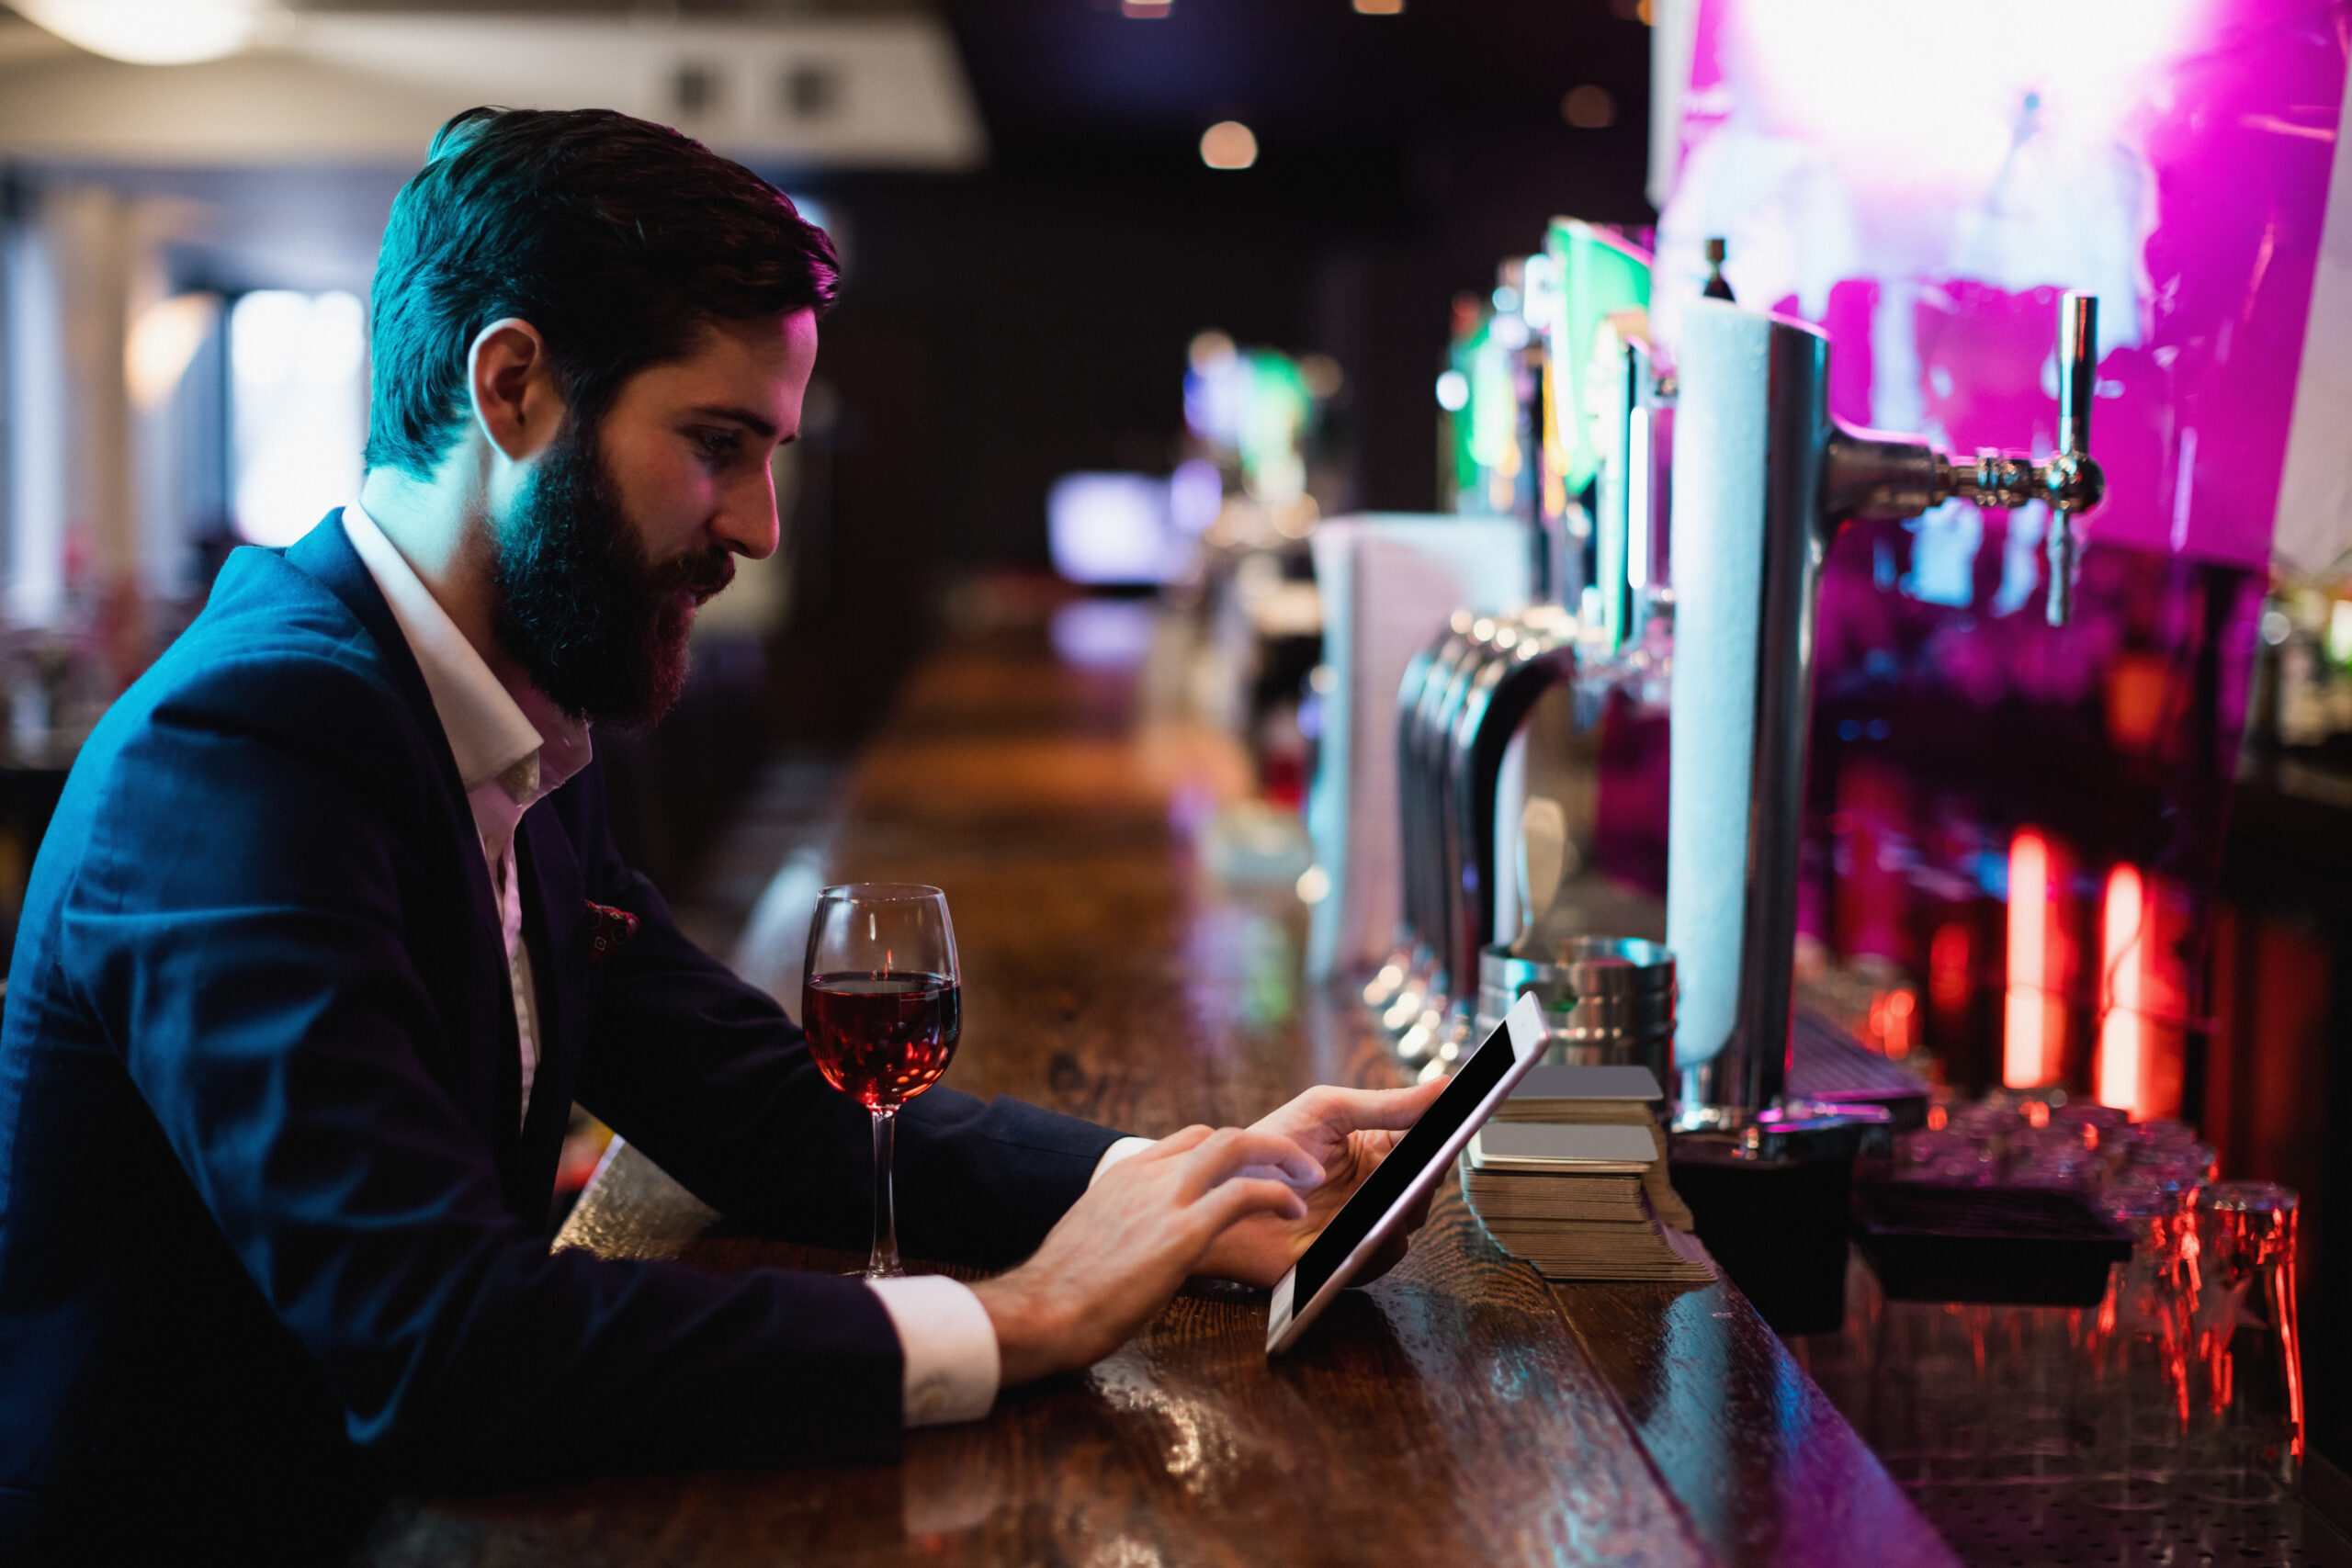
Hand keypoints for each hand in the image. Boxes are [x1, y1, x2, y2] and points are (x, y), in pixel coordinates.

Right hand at [971, 1125, 1318, 1386]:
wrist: (1040, 1310)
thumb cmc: (1060, 1292)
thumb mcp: (1089, 1239)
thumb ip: (1119, 1226)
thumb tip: (1132, 1245)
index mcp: (1122, 1175)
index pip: (1186, 1141)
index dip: (1227, 1152)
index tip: (1251, 1168)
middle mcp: (1146, 1175)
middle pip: (1218, 1136)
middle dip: (1265, 1144)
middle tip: (1295, 1163)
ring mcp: (1165, 1198)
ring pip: (1236, 1146)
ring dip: (1281, 1156)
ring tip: (1308, 1177)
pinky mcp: (1183, 1231)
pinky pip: (1244, 1194)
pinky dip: (1277, 1194)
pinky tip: (1294, 1210)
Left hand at [1193, 1078, 1447, 1289]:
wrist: (1219, 1191)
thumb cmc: (1269, 1146)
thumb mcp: (1328, 1109)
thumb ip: (1386, 1102)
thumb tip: (1443, 1086)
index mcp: (1377, 1150)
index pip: (1427, 1146)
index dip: (1446, 1138)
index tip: (1460, 1125)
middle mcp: (1376, 1190)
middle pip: (1425, 1187)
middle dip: (1430, 1174)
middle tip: (1430, 1161)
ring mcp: (1363, 1225)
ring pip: (1408, 1224)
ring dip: (1408, 1208)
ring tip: (1400, 1193)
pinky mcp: (1346, 1258)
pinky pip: (1379, 1257)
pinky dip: (1382, 1242)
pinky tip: (1375, 1225)